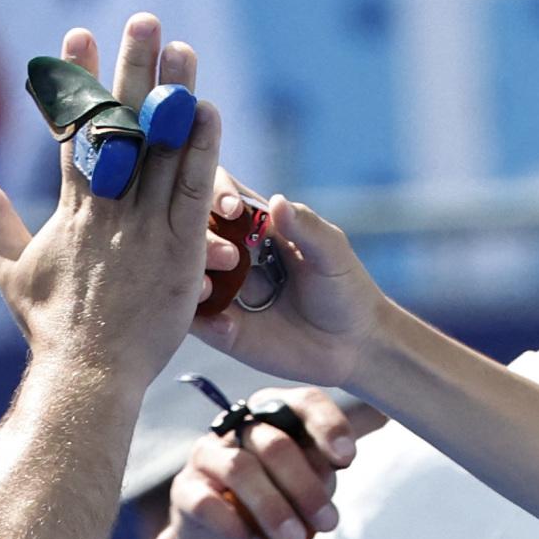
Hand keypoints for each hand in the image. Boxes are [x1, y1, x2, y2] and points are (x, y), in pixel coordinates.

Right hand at [0, 15, 229, 387]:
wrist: (85, 374)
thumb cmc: (50, 331)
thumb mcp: (11, 271)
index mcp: (71, 209)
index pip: (76, 130)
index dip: (78, 80)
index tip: (78, 33)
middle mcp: (107, 208)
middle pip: (123, 124)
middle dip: (131, 68)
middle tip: (143, 18)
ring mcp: (144, 227)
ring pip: (162, 147)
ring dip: (174, 94)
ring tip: (183, 47)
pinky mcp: (178, 250)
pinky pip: (193, 190)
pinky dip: (202, 149)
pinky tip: (209, 108)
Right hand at [167, 388, 385, 538]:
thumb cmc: (276, 502)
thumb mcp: (305, 485)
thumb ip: (323, 470)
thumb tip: (341, 459)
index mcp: (275, 414)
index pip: (304, 402)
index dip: (328, 426)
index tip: (347, 460)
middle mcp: (238, 426)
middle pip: (274, 442)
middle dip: (306, 487)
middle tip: (328, 524)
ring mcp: (206, 455)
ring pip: (242, 470)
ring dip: (275, 510)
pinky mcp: (184, 490)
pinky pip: (207, 502)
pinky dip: (236, 525)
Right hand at [187, 186, 389, 392]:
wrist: (353, 346)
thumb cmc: (345, 289)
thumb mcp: (332, 254)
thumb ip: (306, 228)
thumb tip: (277, 201)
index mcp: (255, 225)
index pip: (219, 195)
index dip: (215, 193)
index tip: (230, 208)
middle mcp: (231, 252)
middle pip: (192, 232)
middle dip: (201, 239)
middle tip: (228, 257)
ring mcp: (223, 290)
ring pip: (186, 274)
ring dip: (190, 277)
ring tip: (210, 290)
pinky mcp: (220, 327)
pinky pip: (195, 319)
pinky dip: (199, 318)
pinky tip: (225, 326)